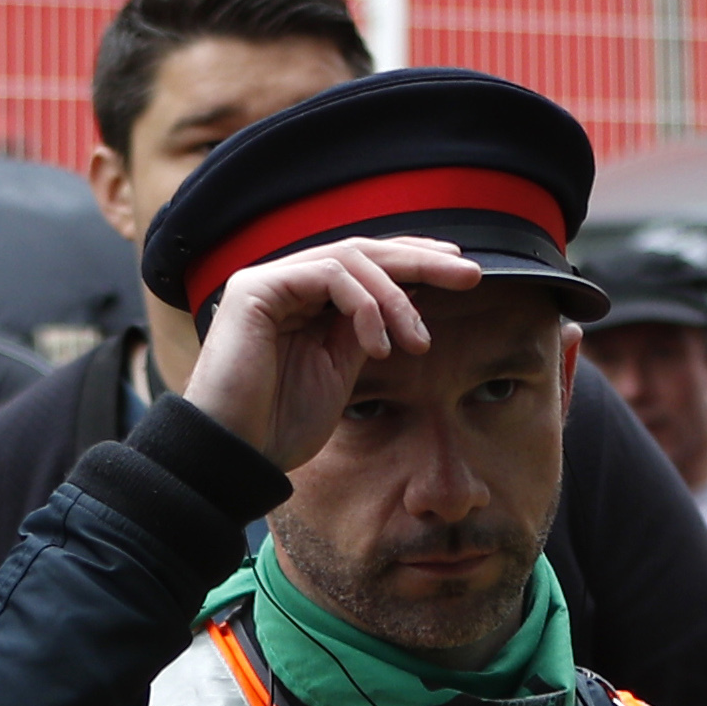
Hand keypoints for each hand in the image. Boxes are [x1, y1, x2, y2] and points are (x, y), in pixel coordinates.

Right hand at [180, 235, 490, 471]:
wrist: (235, 454)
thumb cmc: (278, 425)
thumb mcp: (337, 371)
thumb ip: (361, 331)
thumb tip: (401, 303)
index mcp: (302, 300)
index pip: (364, 265)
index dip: (413, 261)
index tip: (459, 273)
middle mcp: (284, 282)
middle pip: (363, 250)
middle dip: (421, 261)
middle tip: (470, 276)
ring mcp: (268, 281)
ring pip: (350, 258)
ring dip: (396, 298)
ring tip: (417, 342)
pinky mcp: (256, 289)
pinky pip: (328, 274)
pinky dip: (364, 306)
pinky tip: (377, 347)